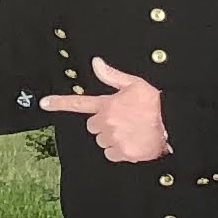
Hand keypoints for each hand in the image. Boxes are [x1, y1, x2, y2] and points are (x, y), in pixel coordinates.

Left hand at [43, 59, 170, 162]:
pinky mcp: (124, 152)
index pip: (78, 103)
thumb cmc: (155, 103)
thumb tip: (96, 63)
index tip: (44, 103)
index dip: (59, 102)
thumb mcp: (134, 83)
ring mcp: (114, 138)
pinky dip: (120, 151)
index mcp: (107, 104)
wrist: (174, 122)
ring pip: (102, 141)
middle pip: (93, 127)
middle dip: (103, 125)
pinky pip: (112, 155)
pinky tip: (133, 142)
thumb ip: (112, 76)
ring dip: (112, 138)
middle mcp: (107, 122)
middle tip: (122, 121)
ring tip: (130, 131)